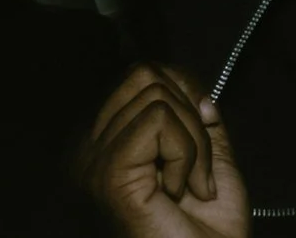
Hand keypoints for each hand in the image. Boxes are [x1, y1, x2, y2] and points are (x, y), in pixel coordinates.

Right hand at [77, 65, 249, 237]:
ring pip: (155, 96)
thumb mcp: (209, 161)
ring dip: (192, 143)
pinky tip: (180, 192)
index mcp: (104, 145)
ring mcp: (91, 162)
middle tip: (196, 173)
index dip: (184, 96)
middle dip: (191, 121)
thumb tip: (197, 90)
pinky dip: (186, 153)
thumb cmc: (208, 235)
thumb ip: (199, 120)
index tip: (200, 143)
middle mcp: (87, 150)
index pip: (141, 74)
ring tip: (189, 187)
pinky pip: (158, 121)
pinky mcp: (107, 174)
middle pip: (147, 75)